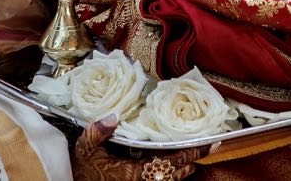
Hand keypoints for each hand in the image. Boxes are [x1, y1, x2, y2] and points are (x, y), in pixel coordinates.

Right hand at [74, 114, 214, 179]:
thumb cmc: (80, 168)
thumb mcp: (85, 147)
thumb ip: (97, 131)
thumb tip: (113, 116)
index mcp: (133, 172)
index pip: (168, 163)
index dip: (189, 154)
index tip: (206, 145)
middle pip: (174, 174)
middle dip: (191, 162)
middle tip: (210, 147)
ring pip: (169, 180)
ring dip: (183, 169)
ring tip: (195, 157)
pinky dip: (170, 174)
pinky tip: (174, 166)